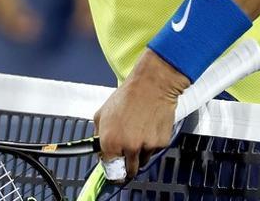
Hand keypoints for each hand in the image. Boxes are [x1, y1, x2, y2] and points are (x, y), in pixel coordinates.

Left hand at [93, 50, 188, 182]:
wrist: (151, 87)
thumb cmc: (127, 96)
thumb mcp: (102, 113)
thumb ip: (99, 135)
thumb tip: (100, 149)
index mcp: (110, 141)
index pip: (111, 170)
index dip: (113, 171)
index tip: (115, 173)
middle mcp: (128, 147)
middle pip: (129, 171)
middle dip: (127, 166)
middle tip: (127, 155)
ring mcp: (146, 146)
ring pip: (142, 161)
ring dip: (139, 153)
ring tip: (138, 132)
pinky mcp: (161, 143)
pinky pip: (154, 151)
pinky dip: (151, 144)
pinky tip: (148, 128)